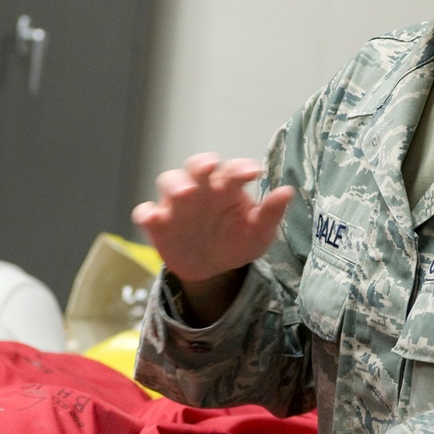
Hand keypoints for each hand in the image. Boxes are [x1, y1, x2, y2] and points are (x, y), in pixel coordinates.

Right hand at [132, 153, 292, 283]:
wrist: (213, 269)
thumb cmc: (238, 241)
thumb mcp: (259, 232)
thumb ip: (271, 213)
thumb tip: (288, 191)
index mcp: (228, 187)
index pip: (233, 170)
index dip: (241, 168)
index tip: (254, 173)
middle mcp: (201, 189)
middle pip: (196, 166)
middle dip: (202, 164)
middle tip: (210, 168)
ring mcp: (177, 204)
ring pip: (168, 180)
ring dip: (175, 183)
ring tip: (185, 193)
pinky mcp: (158, 222)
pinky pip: (145, 213)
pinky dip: (146, 213)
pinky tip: (153, 218)